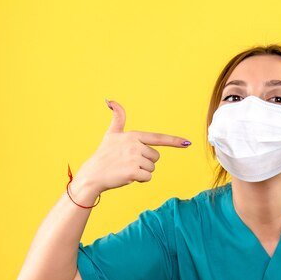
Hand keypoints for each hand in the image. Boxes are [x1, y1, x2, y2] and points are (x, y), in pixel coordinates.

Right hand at [71, 100, 190, 199]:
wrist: (93, 174)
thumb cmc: (104, 155)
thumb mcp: (111, 134)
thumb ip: (117, 118)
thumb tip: (111, 100)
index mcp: (133, 135)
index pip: (158, 138)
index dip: (174, 141)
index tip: (187, 143)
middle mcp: (135, 145)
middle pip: (156, 157)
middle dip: (146, 162)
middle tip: (128, 162)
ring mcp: (134, 158)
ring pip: (152, 168)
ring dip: (142, 171)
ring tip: (126, 168)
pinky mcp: (133, 171)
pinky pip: (148, 177)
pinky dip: (140, 179)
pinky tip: (127, 176)